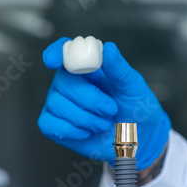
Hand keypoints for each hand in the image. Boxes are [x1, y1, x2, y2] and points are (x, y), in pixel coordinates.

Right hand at [38, 37, 170, 169]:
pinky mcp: (55, 126)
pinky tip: (87, 133)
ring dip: (86, 118)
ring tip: (104, 124)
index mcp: (87, 66)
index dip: (56, 53)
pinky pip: (49, 124)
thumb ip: (118, 68)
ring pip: (57, 104)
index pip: (64, 52)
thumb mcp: (132, 86)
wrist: (137, 138)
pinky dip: (71, 130)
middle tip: (111, 109)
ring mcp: (60, 104)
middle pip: (62, 82)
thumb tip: (107, 48)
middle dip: (89, 99)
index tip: (53, 61)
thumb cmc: (136, 109)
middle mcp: (69, 83)